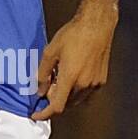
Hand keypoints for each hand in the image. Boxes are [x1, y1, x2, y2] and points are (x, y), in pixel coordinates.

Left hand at [31, 4, 117, 119]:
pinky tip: (72, 76)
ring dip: (65, 96)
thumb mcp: (50, 52)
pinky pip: (86, 93)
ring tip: (59, 78)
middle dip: (54, 100)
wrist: (96, 24)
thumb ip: (42, 74)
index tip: (36, 114)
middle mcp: (84, 84)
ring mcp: (95, 83)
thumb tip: (39, 90)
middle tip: (47, 86)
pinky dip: (76, 91)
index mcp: (70, 78)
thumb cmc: (73, 34)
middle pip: (65, 104)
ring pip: (76, 100)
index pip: (56, 107)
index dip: (44, 114)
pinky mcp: (101, 80)